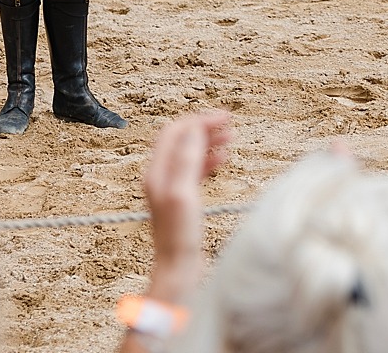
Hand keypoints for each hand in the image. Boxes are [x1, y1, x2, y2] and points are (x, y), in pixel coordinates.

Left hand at [141, 110, 231, 306]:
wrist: (178, 269)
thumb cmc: (179, 236)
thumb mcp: (184, 194)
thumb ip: (187, 160)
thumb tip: (194, 129)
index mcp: (157, 172)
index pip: (175, 131)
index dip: (198, 120)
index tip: (222, 118)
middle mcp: (160, 176)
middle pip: (182, 139)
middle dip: (204, 127)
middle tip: (229, 124)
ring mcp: (171, 188)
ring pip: (189, 152)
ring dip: (208, 141)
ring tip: (230, 137)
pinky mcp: (182, 199)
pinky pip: (195, 169)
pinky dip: (209, 159)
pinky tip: (223, 160)